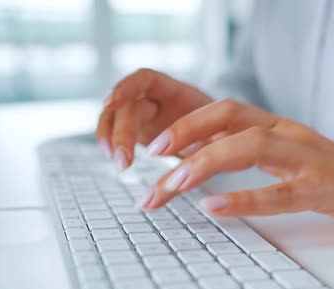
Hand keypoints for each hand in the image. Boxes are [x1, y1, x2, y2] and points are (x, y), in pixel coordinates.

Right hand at [96, 68, 212, 169]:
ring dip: (111, 138)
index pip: (146, 80)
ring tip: (118, 163)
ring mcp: (144, 112)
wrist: (223, 131)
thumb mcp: (220, 130)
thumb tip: (196, 160)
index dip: (127, 87)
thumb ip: (205, 140)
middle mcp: (155, 98)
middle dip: (123, 132)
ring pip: (116, 117)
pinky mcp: (139, 129)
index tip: (110, 102)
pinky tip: (113, 159)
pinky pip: (117, 132)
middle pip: (130, 106)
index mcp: (177, 92)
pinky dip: (112, 143)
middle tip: (124, 162)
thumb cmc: (222, 127)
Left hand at [136, 98, 333, 236]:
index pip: (229, 111)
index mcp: (283, 128)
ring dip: (205, 164)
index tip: (157, 145)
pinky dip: (244, 199)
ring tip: (171, 184)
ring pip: (252, 147)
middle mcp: (294, 135)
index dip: (190, 122)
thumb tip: (205, 162)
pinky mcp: (327, 189)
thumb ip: (257, 155)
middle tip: (153, 159)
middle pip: (233, 119)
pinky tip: (215, 206)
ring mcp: (312, 160)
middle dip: (187, 135)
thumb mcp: (293, 160)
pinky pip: (281, 192)